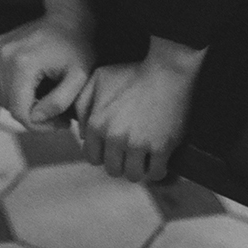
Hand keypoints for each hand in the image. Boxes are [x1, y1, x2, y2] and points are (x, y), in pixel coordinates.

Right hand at [0, 13, 95, 131]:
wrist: (68, 16)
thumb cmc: (77, 46)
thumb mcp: (79, 77)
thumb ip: (59, 102)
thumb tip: (36, 118)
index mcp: (22, 63)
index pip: (20, 111)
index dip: (39, 126)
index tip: (61, 123)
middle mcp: (4, 55)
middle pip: (9, 105)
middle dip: (33, 117)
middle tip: (58, 116)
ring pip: (1, 96)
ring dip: (22, 105)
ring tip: (46, 103)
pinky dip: (13, 92)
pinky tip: (33, 91)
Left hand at [75, 59, 194, 181]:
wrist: (166, 71)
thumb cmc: (132, 73)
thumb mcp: (98, 79)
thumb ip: (82, 104)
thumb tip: (81, 132)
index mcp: (97, 124)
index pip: (92, 157)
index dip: (102, 154)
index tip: (111, 149)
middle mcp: (114, 138)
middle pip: (113, 169)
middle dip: (119, 162)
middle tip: (128, 153)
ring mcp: (138, 145)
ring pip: (133, 175)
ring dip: (138, 169)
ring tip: (142, 158)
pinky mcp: (161, 148)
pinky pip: (156, 173)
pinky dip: (157, 170)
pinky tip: (158, 160)